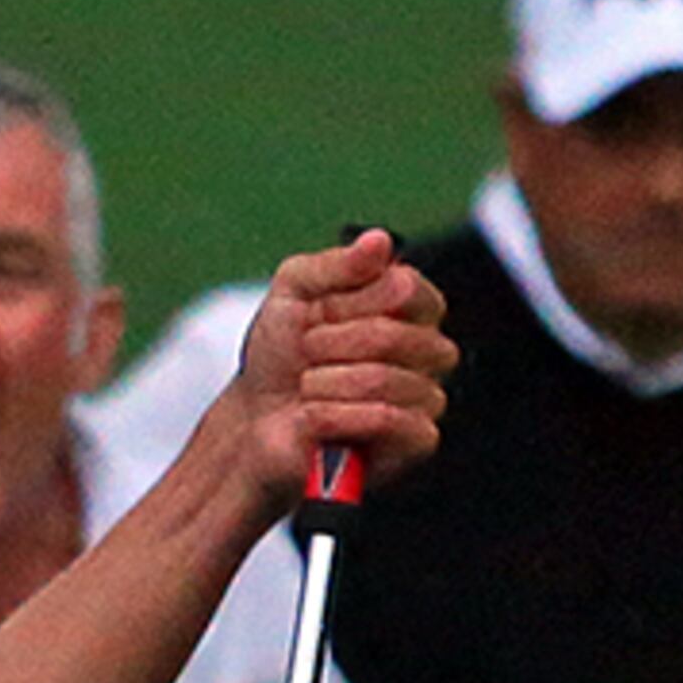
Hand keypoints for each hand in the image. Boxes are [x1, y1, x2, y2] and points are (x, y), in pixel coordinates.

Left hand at [227, 231, 453, 502]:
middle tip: (305, 355)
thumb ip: (335, 264)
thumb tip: (380, 240)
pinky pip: (388, 420)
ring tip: (306, 389)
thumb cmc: (282, 353)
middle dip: (329, 344)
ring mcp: (425, 396)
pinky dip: (335, 417)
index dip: (350, 301)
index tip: (318, 312)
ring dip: (323, 384)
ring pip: (384, 380)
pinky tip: (314, 418)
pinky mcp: (415, 442)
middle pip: (392, 334)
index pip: (406, 286)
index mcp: (408, 308)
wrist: (255, 418)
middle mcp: (426, 350)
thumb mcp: (293, 290)